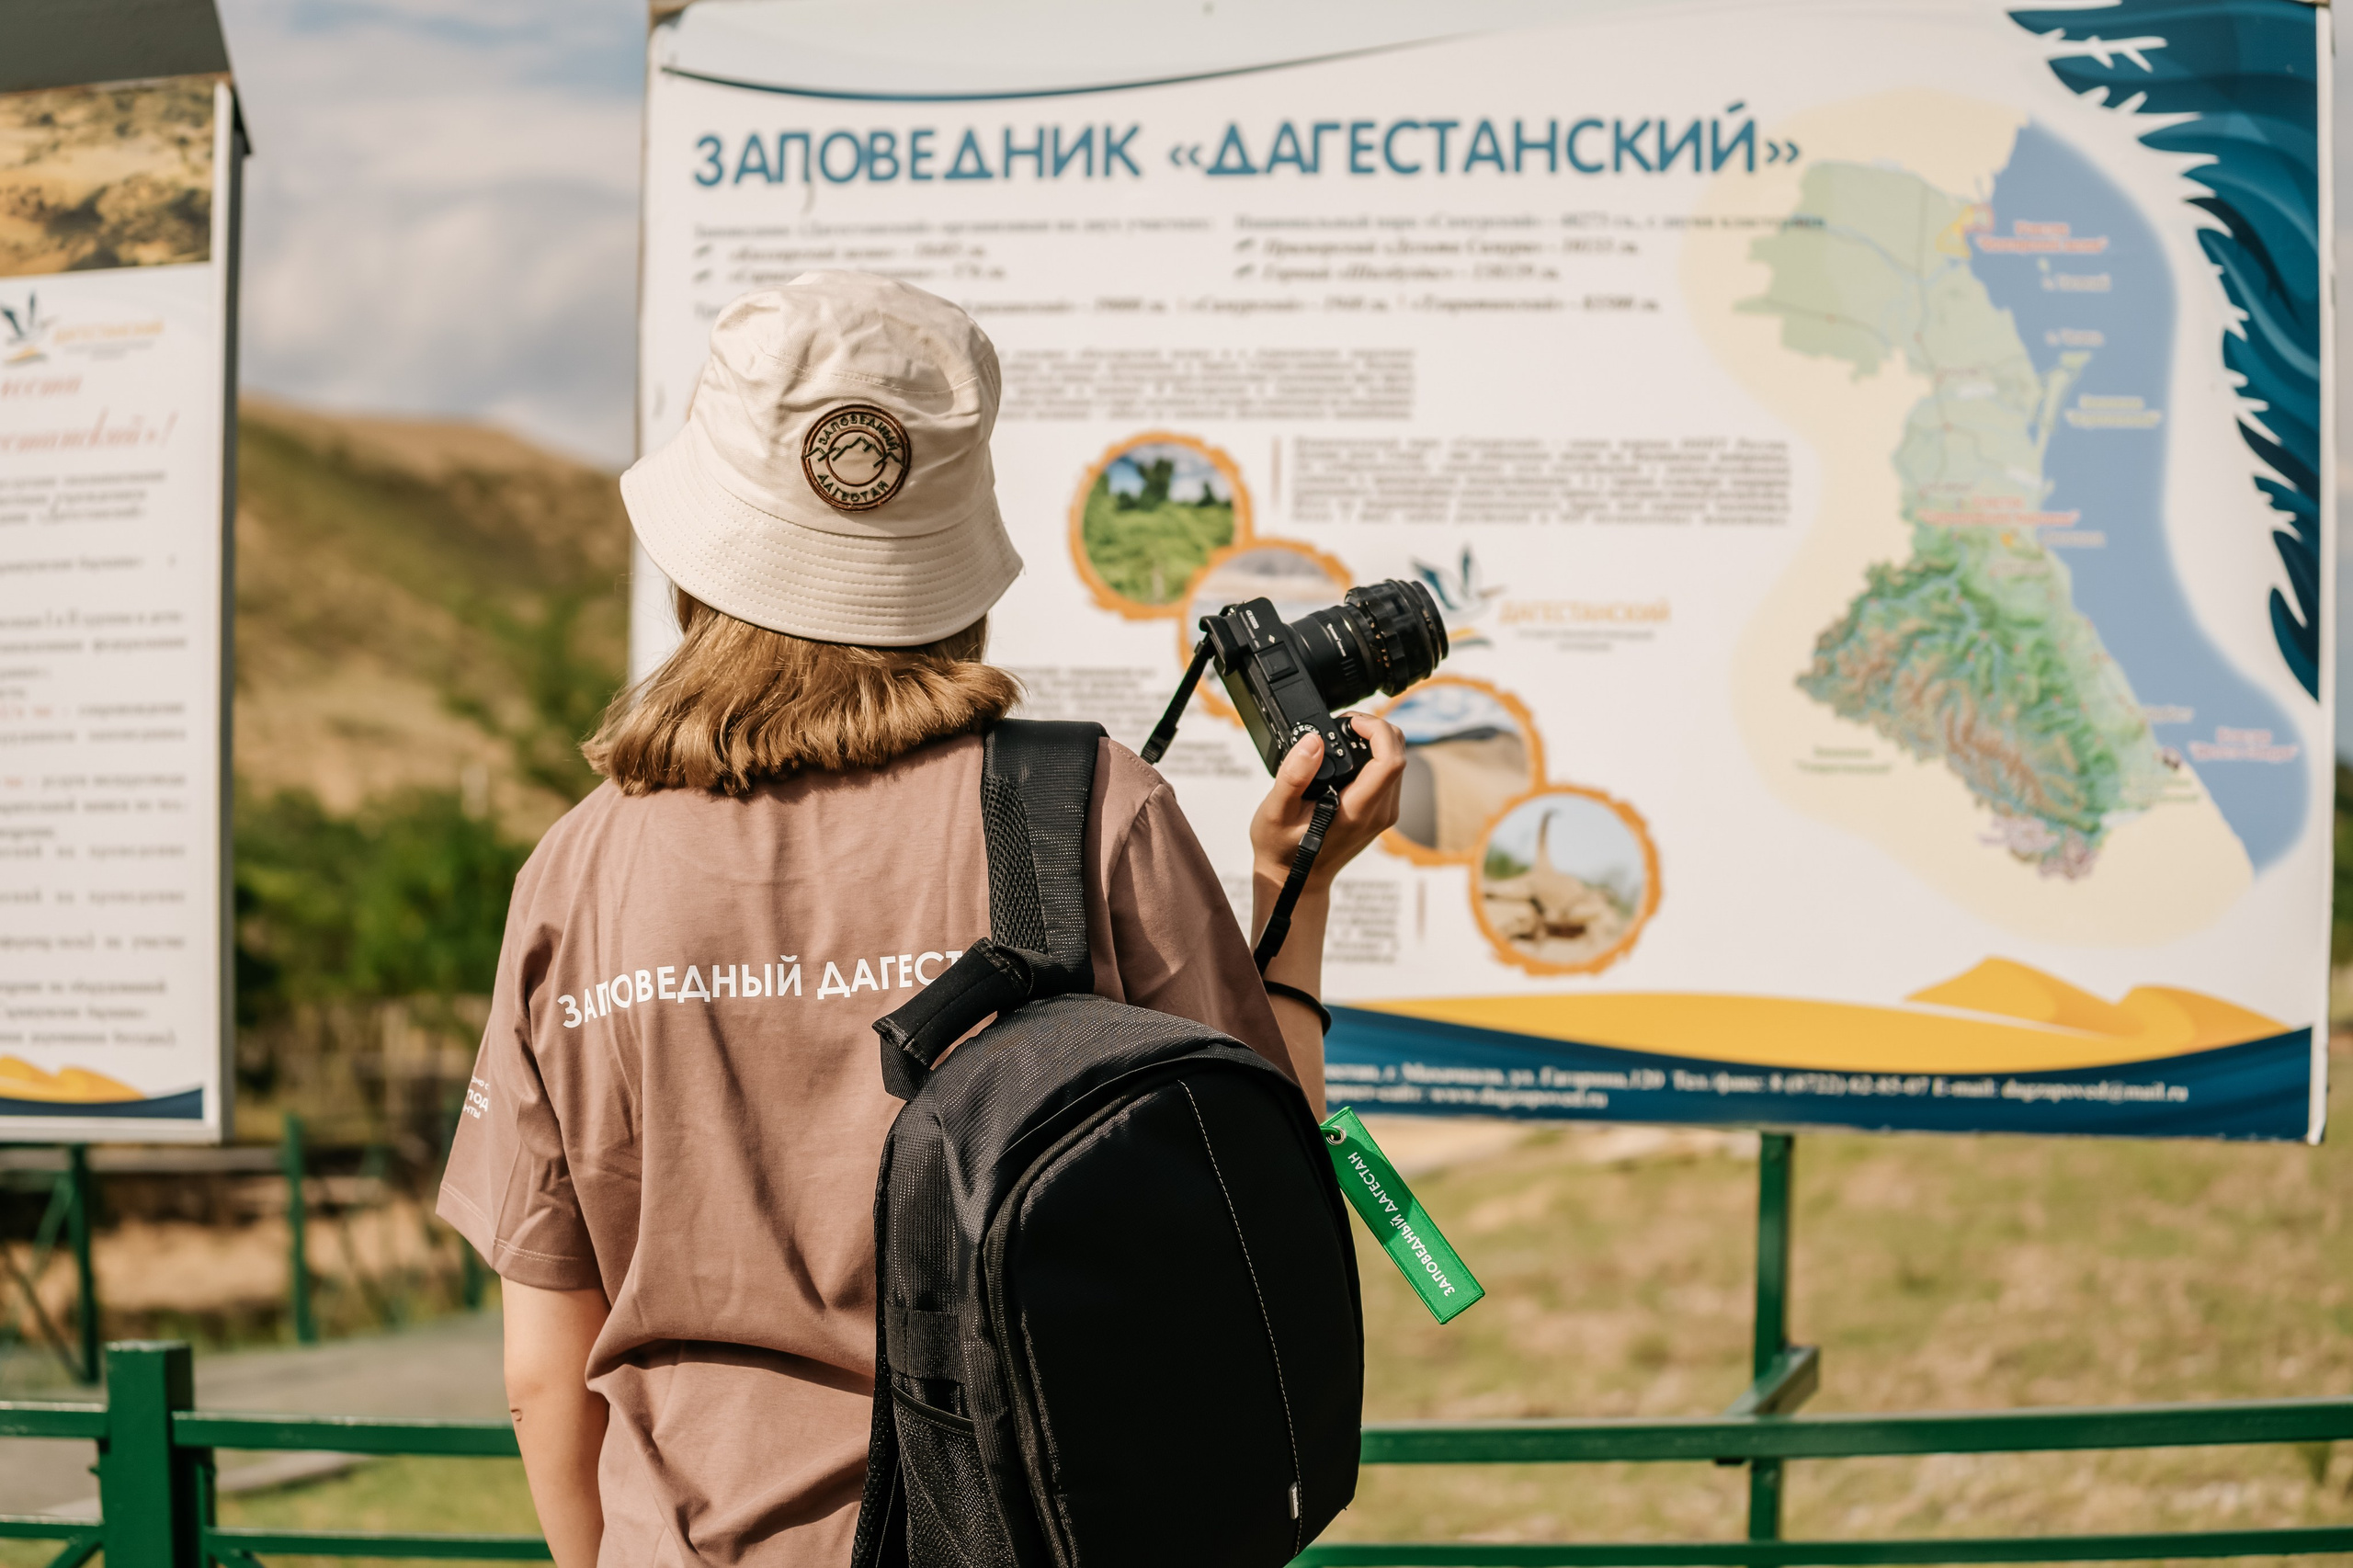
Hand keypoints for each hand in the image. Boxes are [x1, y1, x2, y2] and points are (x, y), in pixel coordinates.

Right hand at [1249, 714, 1405, 892]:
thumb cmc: (1282, 849)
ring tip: (1343, 735)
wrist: (1294, 880)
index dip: (1376, 730)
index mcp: (1358, 811)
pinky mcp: (1380, 812)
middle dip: (1375, 728)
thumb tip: (1313, 741)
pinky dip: (1374, 754)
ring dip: (1376, 740)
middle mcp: (1379, 813)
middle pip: (1399, 754)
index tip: (1349, 723)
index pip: (1391, 760)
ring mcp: (1383, 814)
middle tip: (1343, 724)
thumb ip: (1294, 775)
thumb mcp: (1276, 811)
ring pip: (1397, 761)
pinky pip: (1388, 773)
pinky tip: (1348, 754)